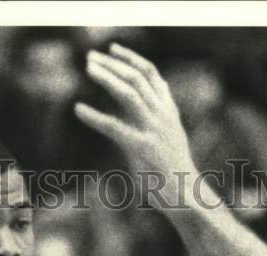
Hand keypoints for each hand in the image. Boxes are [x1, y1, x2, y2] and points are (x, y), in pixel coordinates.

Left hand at [75, 44, 197, 186]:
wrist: (187, 195)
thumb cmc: (175, 171)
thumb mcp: (172, 138)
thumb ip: (160, 118)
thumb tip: (148, 105)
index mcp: (169, 112)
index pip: (152, 75)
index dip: (132, 59)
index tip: (113, 49)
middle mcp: (162, 116)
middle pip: (137, 77)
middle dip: (112, 64)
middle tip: (90, 58)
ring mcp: (153, 130)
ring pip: (128, 92)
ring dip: (106, 77)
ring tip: (88, 69)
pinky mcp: (142, 148)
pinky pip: (114, 126)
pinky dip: (94, 116)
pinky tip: (78, 110)